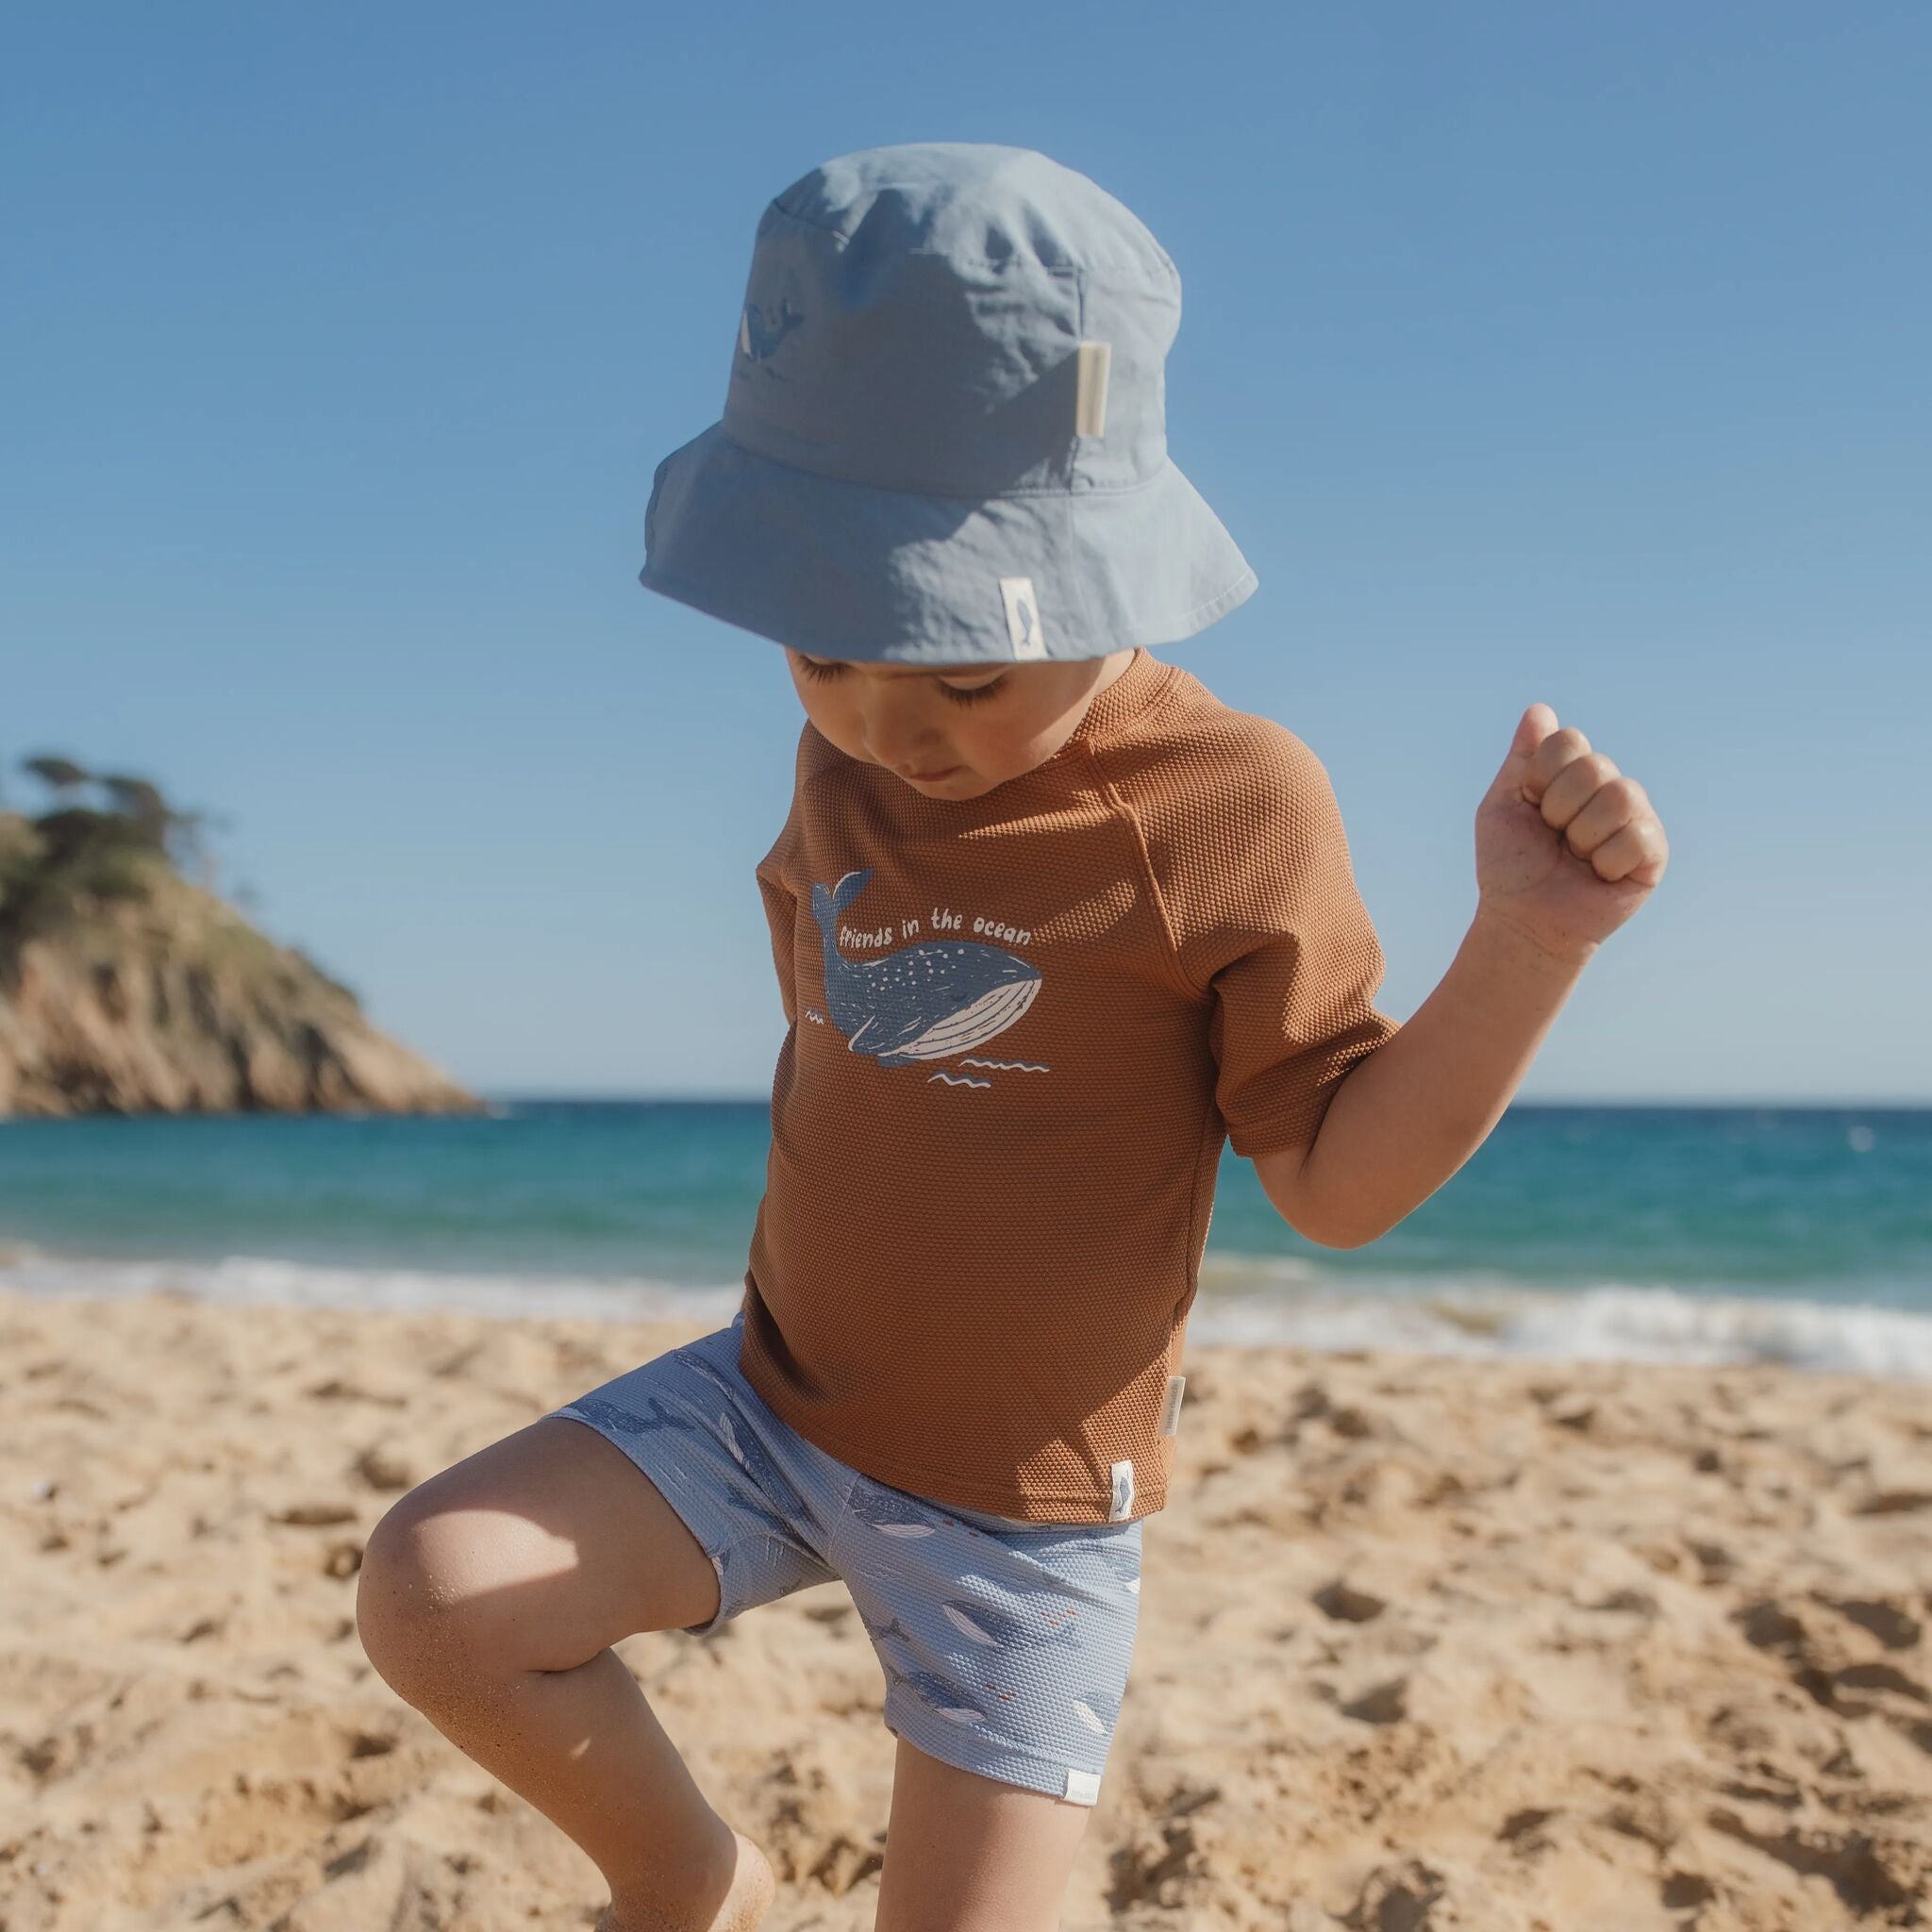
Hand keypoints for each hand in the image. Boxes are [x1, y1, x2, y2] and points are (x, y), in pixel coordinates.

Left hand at [1474, 703, 1668, 962]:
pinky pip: (1636, 837)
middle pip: (1595, 766)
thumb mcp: (1503, 805)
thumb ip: (1522, 759)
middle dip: (1559, 808)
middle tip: (1554, 836)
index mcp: (1573, 773)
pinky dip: (1606, 862)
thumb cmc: (1511, 866)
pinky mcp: (1654, 853)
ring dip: (1583, 835)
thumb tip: (1540, 710)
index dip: (1540, 777)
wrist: (1524, 919)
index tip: (1530, 806)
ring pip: (1619, 797)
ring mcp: (1635, 818)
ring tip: (1576, 857)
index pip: (1568, 741)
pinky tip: (1599, 875)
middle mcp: (1609, 788)